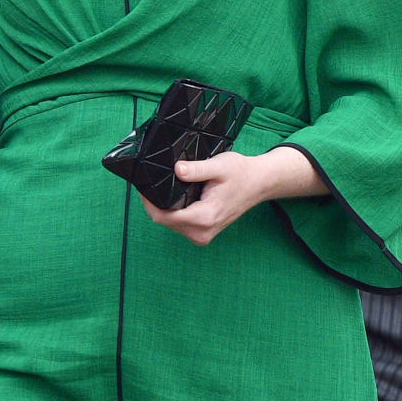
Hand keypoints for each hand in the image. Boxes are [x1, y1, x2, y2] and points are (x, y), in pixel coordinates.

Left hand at [139, 146, 323, 244]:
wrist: (260, 183)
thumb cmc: (241, 173)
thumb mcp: (219, 166)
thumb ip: (196, 169)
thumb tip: (176, 170)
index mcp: (205, 217)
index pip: (164, 216)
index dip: (148, 201)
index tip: (142, 183)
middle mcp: (202, 232)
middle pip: (163, 220)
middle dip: (153, 202)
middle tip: (148, 180)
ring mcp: (202, 234)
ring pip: (169, 223)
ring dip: (161, 207)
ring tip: (160, 185)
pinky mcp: (202, 232)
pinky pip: (178, 223)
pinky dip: (171, 211)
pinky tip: (171, 195)